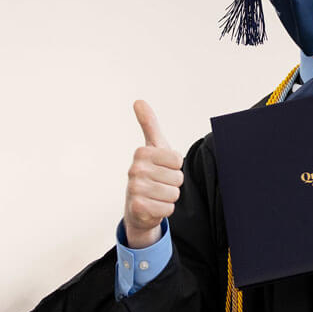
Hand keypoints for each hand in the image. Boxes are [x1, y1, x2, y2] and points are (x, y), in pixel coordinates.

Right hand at [123, 100, 183, 248]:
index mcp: (141, 153)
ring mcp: (134, 189)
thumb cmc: (150, 172)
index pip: (178, 161)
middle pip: (177, 178)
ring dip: (169, 198)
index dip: (175, 167)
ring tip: (156, 195)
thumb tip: (138, 101)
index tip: (162, 168)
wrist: (137, 207)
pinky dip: (164, 210)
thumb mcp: (153, 147)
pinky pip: (168, 209)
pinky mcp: (137, 207)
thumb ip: (149, 124)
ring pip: (174, 194)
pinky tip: (153, 207)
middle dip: (173, 184)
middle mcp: (135, 169)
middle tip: (159, 184)